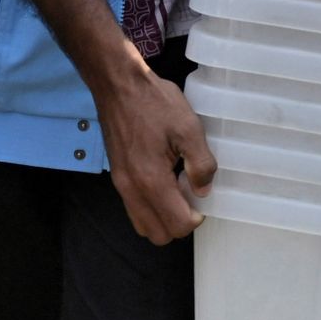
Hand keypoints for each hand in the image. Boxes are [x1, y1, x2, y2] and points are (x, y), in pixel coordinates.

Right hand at [98, 63, 216, 243]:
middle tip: (190, 196)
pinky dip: (150, 206)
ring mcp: (120, 185)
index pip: (177, 225)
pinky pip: (134, 207)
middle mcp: (131, 189)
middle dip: (178, 223)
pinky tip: (162, 179)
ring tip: (176, 189)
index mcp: (151, 181)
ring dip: (163, 217)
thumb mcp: (188, 128)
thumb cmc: (154, 102)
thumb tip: (203, 190)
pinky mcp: (116, 176)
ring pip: (143, 224)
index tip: (202, 197)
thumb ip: (201, 164)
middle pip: (158, 234)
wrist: (118, 85)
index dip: (196, 218)